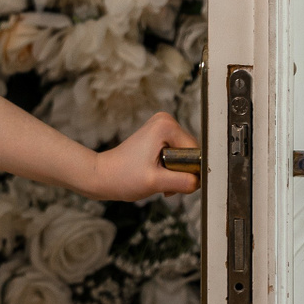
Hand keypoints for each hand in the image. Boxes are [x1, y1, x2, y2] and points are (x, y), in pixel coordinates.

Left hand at [85, 111, 200, 201]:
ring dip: (176, 174)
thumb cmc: (122, 177)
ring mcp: (163, 128)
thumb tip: (201, 180)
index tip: (168, 180)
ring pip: (186, 158)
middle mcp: (166, 121)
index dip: (187, 172)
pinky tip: (157, 175)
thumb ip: (182, 181)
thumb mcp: (155, 182)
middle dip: (181, 173)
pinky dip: (170, 171)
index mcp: (166, 125)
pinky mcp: (160, 137)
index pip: (196, 153)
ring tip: (157, 179)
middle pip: (191, 154)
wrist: (102, 176)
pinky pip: (178, 157)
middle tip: (162, 182)